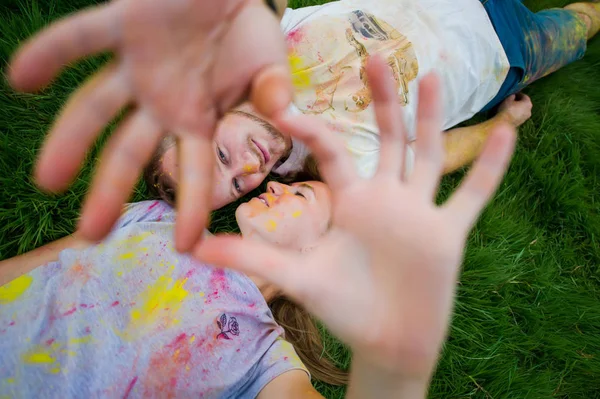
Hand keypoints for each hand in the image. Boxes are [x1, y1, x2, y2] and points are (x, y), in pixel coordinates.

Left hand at [9, 0, 289, 251]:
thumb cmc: (251, 34)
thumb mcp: (271, 67)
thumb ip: (274, 91)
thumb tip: (281, 109)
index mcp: (197, 119)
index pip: (194, 171)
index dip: (191, 207)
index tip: (186, 247)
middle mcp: (160, 102)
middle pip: (128, 152)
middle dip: (109, 192)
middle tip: (90, 235)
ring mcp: (137, 67)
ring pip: (95, 107)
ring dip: (70, 141)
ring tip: (47, 182)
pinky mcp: (123, 22)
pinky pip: (82, 39)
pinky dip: (52, 54)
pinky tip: (22, 80)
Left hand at [195, 57, 515, 378]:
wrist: (383, 343)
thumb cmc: (341, 308)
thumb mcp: (295, 276)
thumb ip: (250, 258)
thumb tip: (191, 248)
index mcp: (350, 200)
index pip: (333, 149)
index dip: (311, 126)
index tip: (286, 106)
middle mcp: (386, 198)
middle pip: (386, 138)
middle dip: (382, 98)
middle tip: (375, 55)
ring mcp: (419, 212)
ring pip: (427, 154)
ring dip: (431, 117)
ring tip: (432, 74)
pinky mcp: (447, 233)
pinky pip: (474, 194)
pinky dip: (491, 166)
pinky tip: (509, 132)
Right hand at [497, 93, 531, 126]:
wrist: (505, 123)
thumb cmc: (507, 109)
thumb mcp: (508, 99)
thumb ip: (512, 96)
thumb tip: (513, 96)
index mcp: (528, 103)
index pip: (524, 96)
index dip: (518, 94)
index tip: (512, 94)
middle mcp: (529, 110)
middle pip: (524, 103)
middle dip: (518, 101)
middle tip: (511, 100)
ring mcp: (526, 117)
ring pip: (522, 110)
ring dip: (517, 108)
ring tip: (509, 107)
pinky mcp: (521, 122)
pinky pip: (519, 115)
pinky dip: (516, 113)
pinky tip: (509, 113)